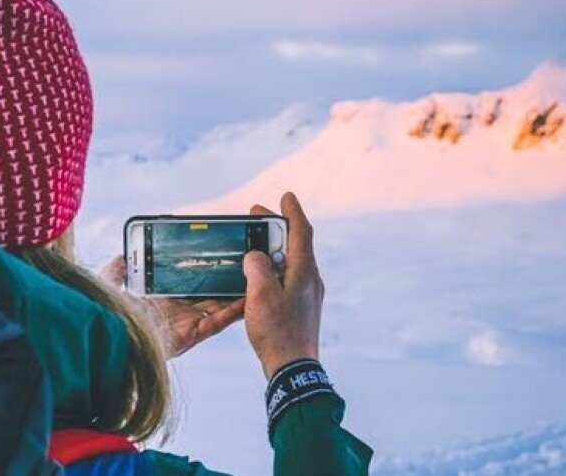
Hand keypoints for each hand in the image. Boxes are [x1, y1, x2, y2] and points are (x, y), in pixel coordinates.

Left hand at [98, 255, 244, 357]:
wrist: (105, 341)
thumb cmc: (106, 319)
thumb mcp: (110, 287)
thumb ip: (117, 270)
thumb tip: (122, 256)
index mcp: (164, 302)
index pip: (192, 285)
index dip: (208, 272)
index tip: (224, 257)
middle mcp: (179, 313)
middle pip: (212, 295)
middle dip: (230, 282)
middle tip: (250, 266)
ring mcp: (187, 324)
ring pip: (221, 307)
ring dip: (239, 295)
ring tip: (257, 279)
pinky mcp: (191, 334)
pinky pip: (218, 321)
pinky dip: (235, 310)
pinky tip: (248, 299)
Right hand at [245, 192, 323, 378]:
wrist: (293, 368)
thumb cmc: (277, 331)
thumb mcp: (260, 294)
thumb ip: (257, 267)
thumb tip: (254, 256)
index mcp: (305, 271)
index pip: (301, 231)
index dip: (292, 212)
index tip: (285, 196)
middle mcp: (311, 279)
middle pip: (296, 244)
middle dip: (277, 228)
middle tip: (258, 216)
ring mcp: (309, 294)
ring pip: (292, 262)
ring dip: (274, 249)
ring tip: (254, 244)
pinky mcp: (303, 308)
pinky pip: (289, 278)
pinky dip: (275, 268)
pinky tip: (260, 276)